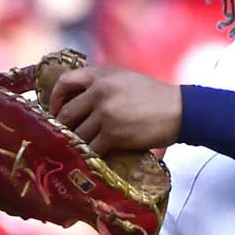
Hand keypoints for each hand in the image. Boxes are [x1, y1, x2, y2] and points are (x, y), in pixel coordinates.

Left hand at [50, 66, 182, 155]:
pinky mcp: (114, 134)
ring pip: (78, 134)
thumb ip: (101, 83)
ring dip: (77, 144)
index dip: (55, 98)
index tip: (56, 111)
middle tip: (64, 137)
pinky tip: (92, 158)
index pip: (65, 82)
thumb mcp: (124, 79)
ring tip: (78, 150)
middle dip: (63, 128)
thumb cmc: (154, 95)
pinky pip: (92, 148)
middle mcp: (99, 92)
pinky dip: (90, 155)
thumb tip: (77, 98)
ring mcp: (106, 114)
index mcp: (100, 76)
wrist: (179, 111)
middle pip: (67, 113)